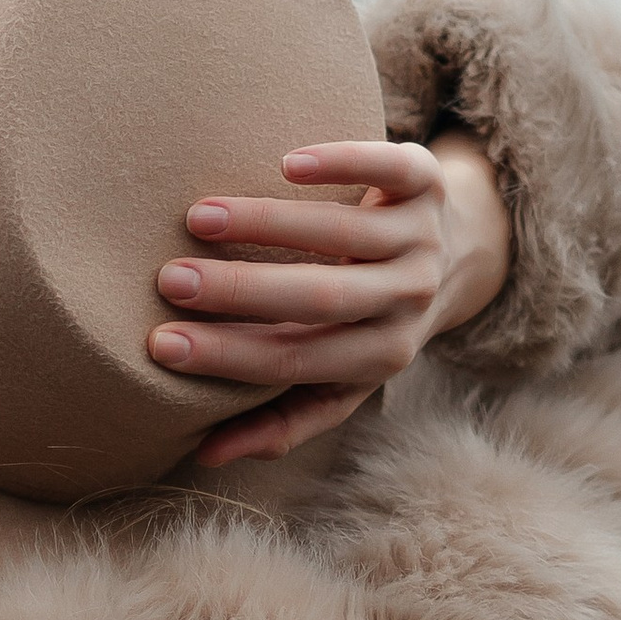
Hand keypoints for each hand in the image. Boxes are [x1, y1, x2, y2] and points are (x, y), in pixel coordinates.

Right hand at [147, 133, 512, 467]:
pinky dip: (343, 164)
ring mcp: (423, 238)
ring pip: (343, 231)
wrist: (460, 258)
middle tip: (170, 280)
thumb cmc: (370, 326)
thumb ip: (282, 422)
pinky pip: (391, 168)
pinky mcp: (429, 183)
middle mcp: (407, 299)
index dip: (225, 357)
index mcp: (378, 357)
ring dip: (267, 223)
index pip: (293, 361)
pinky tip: (286, 163)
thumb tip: (207, 456)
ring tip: (199, 216)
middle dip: (240, 291)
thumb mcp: (339, 384)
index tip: (160, 345)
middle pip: (321, 299)